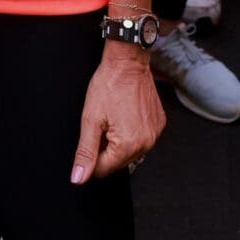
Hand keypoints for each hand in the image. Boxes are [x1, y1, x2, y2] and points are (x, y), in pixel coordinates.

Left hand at [70, 43, 162, 183]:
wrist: (128, 62)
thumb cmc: (109, 84)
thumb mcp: (90, 119)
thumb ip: (85, 152)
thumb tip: (79, 177)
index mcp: (128, 145)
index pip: (104, 169)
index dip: (93, 155)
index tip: (93, 135)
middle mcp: (146, 143)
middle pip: (118, 162)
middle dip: (106, 147)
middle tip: (103, 123)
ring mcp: (155, 134)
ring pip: (130, 151)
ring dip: (119, 141)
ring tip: (114, 117)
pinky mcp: (159, 124)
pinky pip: (141, 138)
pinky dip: (131, 132)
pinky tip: (125, 115)